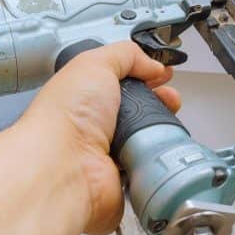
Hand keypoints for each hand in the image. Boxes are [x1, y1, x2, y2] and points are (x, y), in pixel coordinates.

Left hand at [19, 41, 180, 234]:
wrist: (65, 167)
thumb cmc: (66, 117)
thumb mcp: (95, 64)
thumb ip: (125, 55)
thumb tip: (151, 63)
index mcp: (84, 96)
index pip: (119, 81)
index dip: (143, 74)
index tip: (163, 73)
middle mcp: (94, 124)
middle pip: (137, 109)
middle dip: (159, 100)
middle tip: (169, 98)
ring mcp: (109, 153)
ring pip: (146, 136)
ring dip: (160, 127)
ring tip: (167, 119)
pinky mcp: (122, 178)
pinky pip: (149, 164)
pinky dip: (157, 156)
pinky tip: (158, 146)